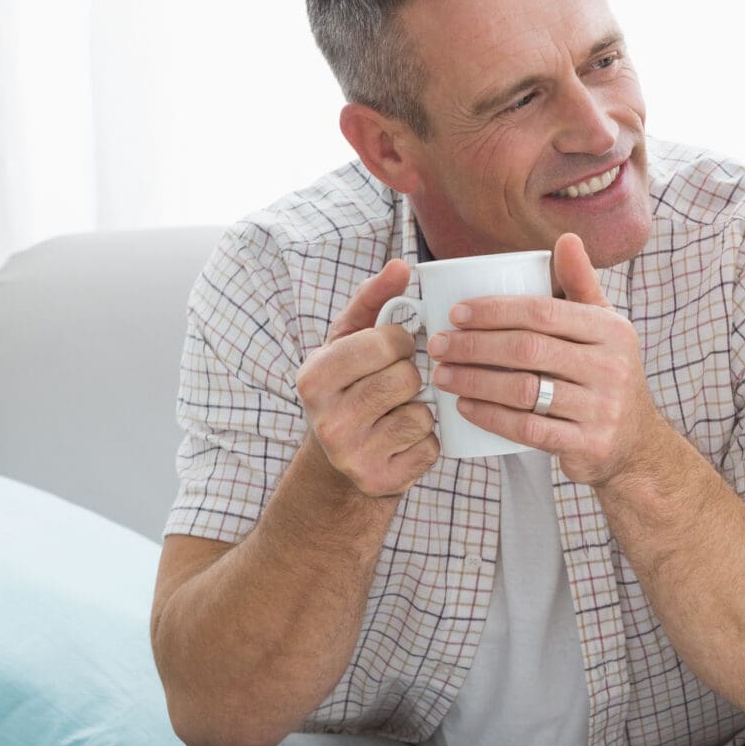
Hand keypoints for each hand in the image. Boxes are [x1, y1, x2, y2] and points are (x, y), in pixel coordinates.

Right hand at [296, 257, 439, 498]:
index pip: (387, 342)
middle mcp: (327, 418)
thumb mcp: (348, 341)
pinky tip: (402, 440)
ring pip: (422, 414)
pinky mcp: (381, 480)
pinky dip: (426, 441)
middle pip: (407, 378)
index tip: (392, 350)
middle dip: (411, 376)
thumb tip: (402, 266)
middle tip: (394, 384)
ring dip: (421, 409)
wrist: (337, 462)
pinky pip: (430, 446)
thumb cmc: (349, 387)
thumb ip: (373, 299)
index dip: (401, 342)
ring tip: (397, 412)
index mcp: (314, 377)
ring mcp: (353, 454)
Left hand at [425, 233, 666, 488]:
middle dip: (474, 345)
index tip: (456, 312)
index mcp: (612, 331)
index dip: (495, 310)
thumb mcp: (604, 328)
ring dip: (474, 382)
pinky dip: (490, 417)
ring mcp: (602, 408)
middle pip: (528, 349)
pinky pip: (528, 428)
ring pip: (524, 390)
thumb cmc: (605, 374)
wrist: (635, 443)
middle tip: (439, 345)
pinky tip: (464, 408)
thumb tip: (566, 239)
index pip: (544, 312)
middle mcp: (611, 368)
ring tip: (443, 375)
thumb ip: (581, 285)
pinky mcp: (588, 444)